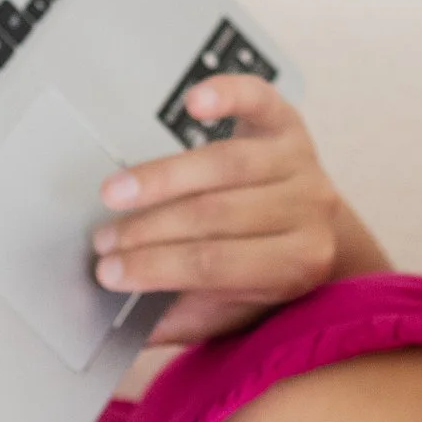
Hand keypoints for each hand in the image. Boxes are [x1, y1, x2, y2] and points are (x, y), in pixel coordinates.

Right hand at [91, 78, 358, 345]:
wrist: (317, 231)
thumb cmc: (265, 272)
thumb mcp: (233, 308)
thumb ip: (186, 317)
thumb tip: (127, 326)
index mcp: (299, 263)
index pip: (217, 265)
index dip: (157, 268)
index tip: (109, 274)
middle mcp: (309, 208)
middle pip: (216, 215)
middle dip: (148, 229)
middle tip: (104, 240)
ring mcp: (302, 161)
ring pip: (224, 163)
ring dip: (161, 178)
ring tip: (116, 194)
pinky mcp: (288, 122)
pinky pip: (258, 100)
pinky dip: (226, 95)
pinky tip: (194, 103)